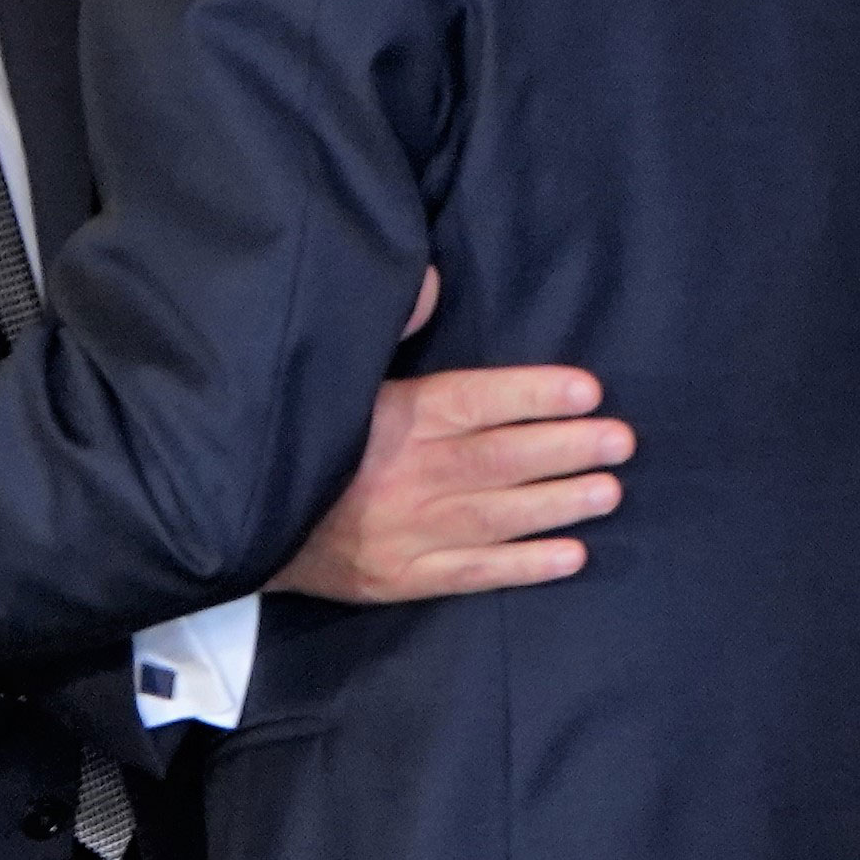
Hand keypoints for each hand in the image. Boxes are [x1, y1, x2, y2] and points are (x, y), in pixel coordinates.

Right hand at [270, 359, 632, 602]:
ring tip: (608, 491)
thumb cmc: (306, 438)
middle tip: (620, 441)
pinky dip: (522, 566)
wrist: (239, 516)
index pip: (472, 401)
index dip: (532, 395)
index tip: (587, 389)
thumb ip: (387, 332)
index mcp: (389, 416)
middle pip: (496, 458)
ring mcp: (402, 531)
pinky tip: (570, 554)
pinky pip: (472, 572)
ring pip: (494, 515)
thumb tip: (430, 281)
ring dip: (555, 503)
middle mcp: (401, 473)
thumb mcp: (337, 375)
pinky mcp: (399, 578)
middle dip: (564, 449)